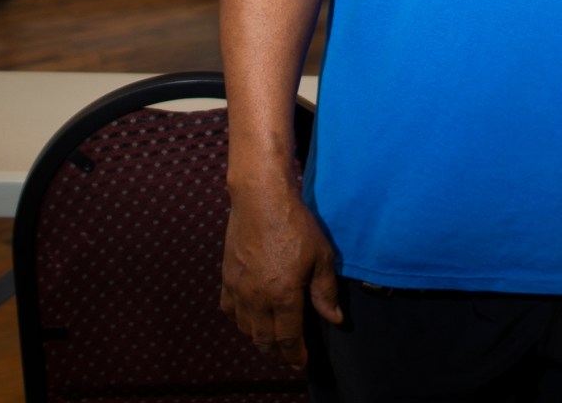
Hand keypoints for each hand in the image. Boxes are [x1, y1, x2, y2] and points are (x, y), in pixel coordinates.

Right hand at [219, 181, 342, 368]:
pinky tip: (249, 316)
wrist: (260, 199)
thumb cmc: (296, 225)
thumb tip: (334, 319)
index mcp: (284, 295)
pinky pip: (229, 309)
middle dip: (277, 353)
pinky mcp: (227, 277)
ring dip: (258, 338)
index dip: (295, 356)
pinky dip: (239, 319)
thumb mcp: (321, 257)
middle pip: (264, 340)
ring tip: (271, 340)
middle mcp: (257, 298)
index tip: (301, 364)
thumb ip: (325, 292)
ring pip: (245, 328)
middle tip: (288, 357)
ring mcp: (239, 289)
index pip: (288, 339)